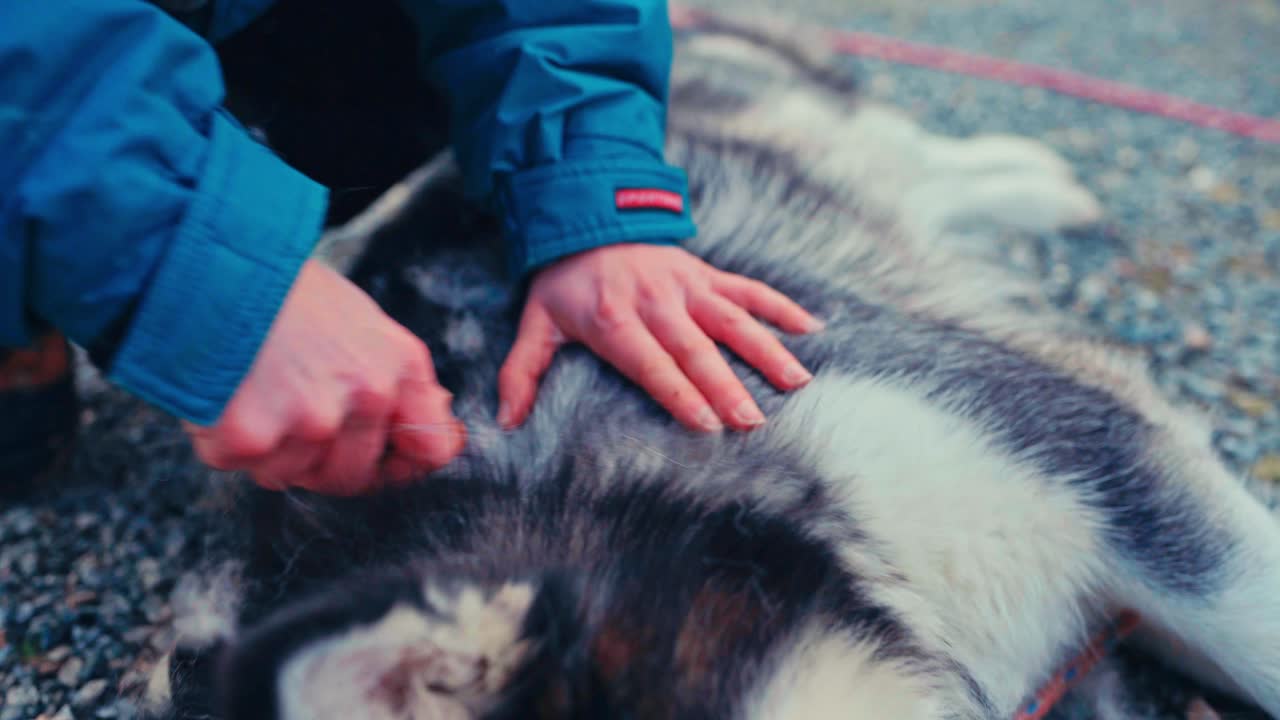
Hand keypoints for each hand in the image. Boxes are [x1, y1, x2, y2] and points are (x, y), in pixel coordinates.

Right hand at [183, 259, 464, 494]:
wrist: (212, 260)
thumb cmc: (286, 292)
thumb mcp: (364, 323)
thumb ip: (397, 382)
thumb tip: (443, 437)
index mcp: (400, 366)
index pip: (431, 449)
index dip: (401, 463)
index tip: (379, 459)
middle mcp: (366, 396)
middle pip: (351, 476)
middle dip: (319, 460)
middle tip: (287, 412)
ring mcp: (311, 420)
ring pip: (290, 476)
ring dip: (268, 448)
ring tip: (254, 389)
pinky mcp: (253, 436)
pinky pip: (239, 464)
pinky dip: (221, 439)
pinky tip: (223, 394)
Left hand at [498, 244, 821, 431]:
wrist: (586, 216)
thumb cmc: (563, 283)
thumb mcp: (536, 322)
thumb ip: (522, 372)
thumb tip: (506, 423)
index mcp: (613, 319)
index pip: (650, 362)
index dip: (678, 392)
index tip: (706, 424)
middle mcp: (655, 301)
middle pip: (696, 348)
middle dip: (726, 385)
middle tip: (754, 422)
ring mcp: (686, 284)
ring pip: (732, 318)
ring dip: (765, 350)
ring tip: (796, 383)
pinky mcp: (705, 273)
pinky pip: (749, 288)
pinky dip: (780, 306)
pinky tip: (811, 330)